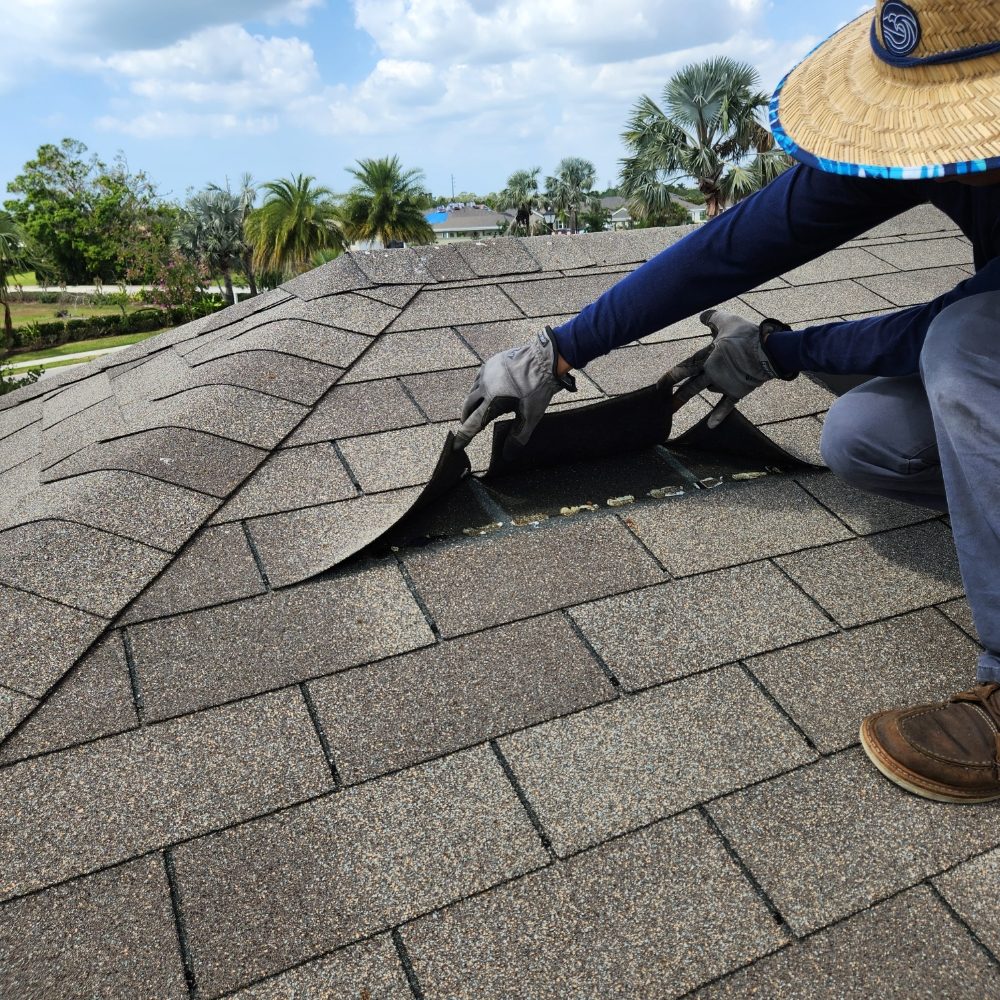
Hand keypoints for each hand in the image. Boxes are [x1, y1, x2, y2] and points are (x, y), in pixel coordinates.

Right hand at [455, 326, 576, 454]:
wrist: (544, 360)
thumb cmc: (538, 390)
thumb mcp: (529, 417)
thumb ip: (517, 437)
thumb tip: (507, 456)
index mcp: (491, 402)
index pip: (472, 424)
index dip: (464, 437)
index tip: (456, 446)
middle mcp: (484, 387)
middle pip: (468, 407)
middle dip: (466, 419)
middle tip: (467, 428)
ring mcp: (486, 373)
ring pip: (472, 392)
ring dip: (472, 404)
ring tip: (476, 411)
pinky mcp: (491, 363)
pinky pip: (479, 380)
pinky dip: (479, 389)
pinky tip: (485, 392)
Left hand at [665, 310, 792, 428]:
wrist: (768, 351)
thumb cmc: (747, 335)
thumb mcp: (727, 321)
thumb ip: (713, 318)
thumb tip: (702, 316)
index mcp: (707, 357)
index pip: (684, 368)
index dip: (670, 377)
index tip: (659, 386)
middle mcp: (712, 373)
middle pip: (690, 385)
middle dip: (676, 393)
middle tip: (663, 402)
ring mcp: (724, 384)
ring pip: (707, 390)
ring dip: (693, 395)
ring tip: (678, 404)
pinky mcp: (737, 391)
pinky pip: (726, 405)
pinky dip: (718, 415)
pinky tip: (710, 426)